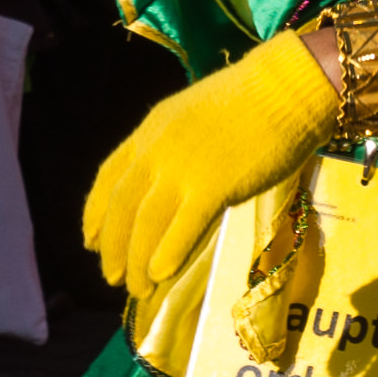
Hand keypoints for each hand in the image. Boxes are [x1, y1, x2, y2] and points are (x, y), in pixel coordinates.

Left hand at [85, 32, 341, 296]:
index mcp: (150, 130)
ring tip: (138, 288)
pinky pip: (182, 227)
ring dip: (137, 261)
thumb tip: (167, 184)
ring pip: (146, 223)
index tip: (90, 240)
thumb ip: (173, 146)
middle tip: (112, 277)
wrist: (286, 88)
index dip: (95, 213)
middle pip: (122, 207)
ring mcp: (183, 168)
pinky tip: (161, 275)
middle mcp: (157, 150)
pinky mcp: (214, 185)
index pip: (108, 177)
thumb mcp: (192, 116)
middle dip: (113, 247)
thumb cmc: (251, 101)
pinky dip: (168, 254)